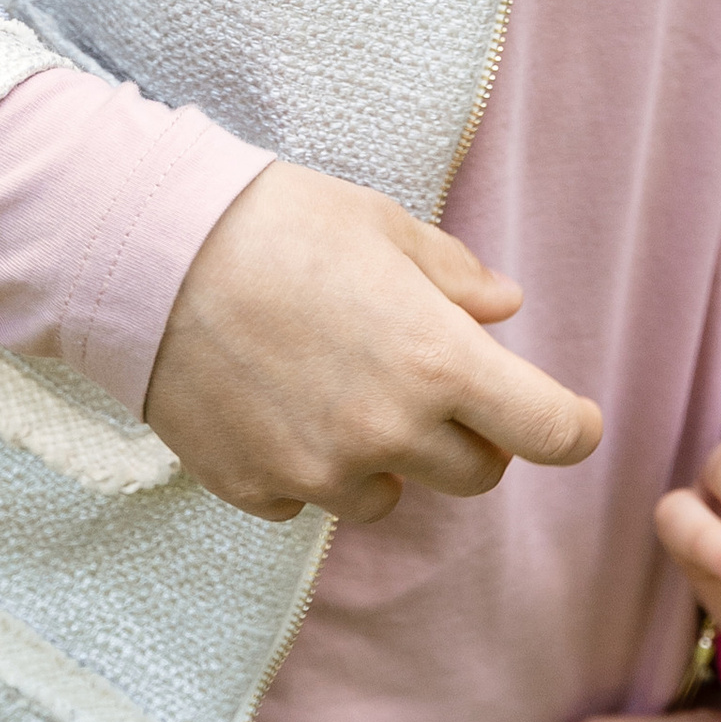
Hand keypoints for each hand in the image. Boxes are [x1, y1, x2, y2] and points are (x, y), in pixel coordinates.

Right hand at [145, 160, 600, 524]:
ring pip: (389, 495)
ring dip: (384, 456)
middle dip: (471, 435)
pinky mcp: (255, 490)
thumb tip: (505, 307)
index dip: (570, 428)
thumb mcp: (383, 226)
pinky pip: (310, 498)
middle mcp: (388, 432)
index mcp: (439, 362)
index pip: (548, 431)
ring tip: (333, 385)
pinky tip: (273, 403)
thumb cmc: (276, 222)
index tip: (572, 423)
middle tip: (433, 383)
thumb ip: (455, 277)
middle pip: (475, 474)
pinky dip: (307, 466)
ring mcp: (319, 471)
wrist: (147, 254)